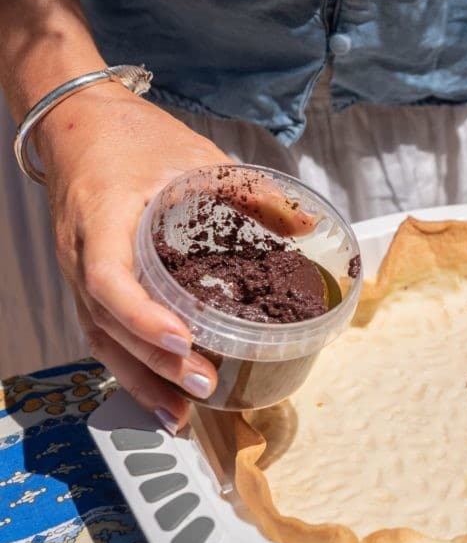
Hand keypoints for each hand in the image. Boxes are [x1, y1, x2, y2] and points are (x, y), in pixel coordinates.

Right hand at [36, 84, 230, 431]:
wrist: (80, 125)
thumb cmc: (138, 140)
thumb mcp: (197, 157)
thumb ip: (251, 191)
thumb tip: (310, 224)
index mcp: (103, 218)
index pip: (109, 279)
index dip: (141, 315)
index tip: (183, 338)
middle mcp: (82, 254)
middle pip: (107, 324)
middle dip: (154, 363)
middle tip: (205, 387)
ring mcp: (80, 274)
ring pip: (102, 340)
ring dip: (142, 381)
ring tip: (182, 416)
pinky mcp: (88, 285)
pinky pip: (103, 335)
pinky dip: (132, 370)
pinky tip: (164, 398)